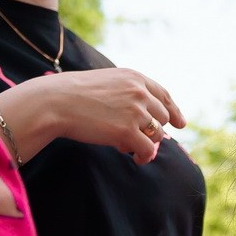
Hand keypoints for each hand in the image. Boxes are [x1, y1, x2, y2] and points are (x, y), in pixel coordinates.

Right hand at [0, 66, 184, 162]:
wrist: (55, 102)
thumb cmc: (73, 95)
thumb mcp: (106, 84)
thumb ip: (127, 95)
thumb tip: (146, 120)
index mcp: (134, 77)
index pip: (163, 94)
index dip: (173, 110)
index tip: (180, 123)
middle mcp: (139, 92)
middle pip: (162, 117)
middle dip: (153, 130)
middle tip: (135, 139)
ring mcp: (135, 111)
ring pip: (157, 134)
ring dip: (146, 143)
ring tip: (127, 147)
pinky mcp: (128, 131)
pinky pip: (148, 149)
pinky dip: (144, 156)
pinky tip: (135, 158)